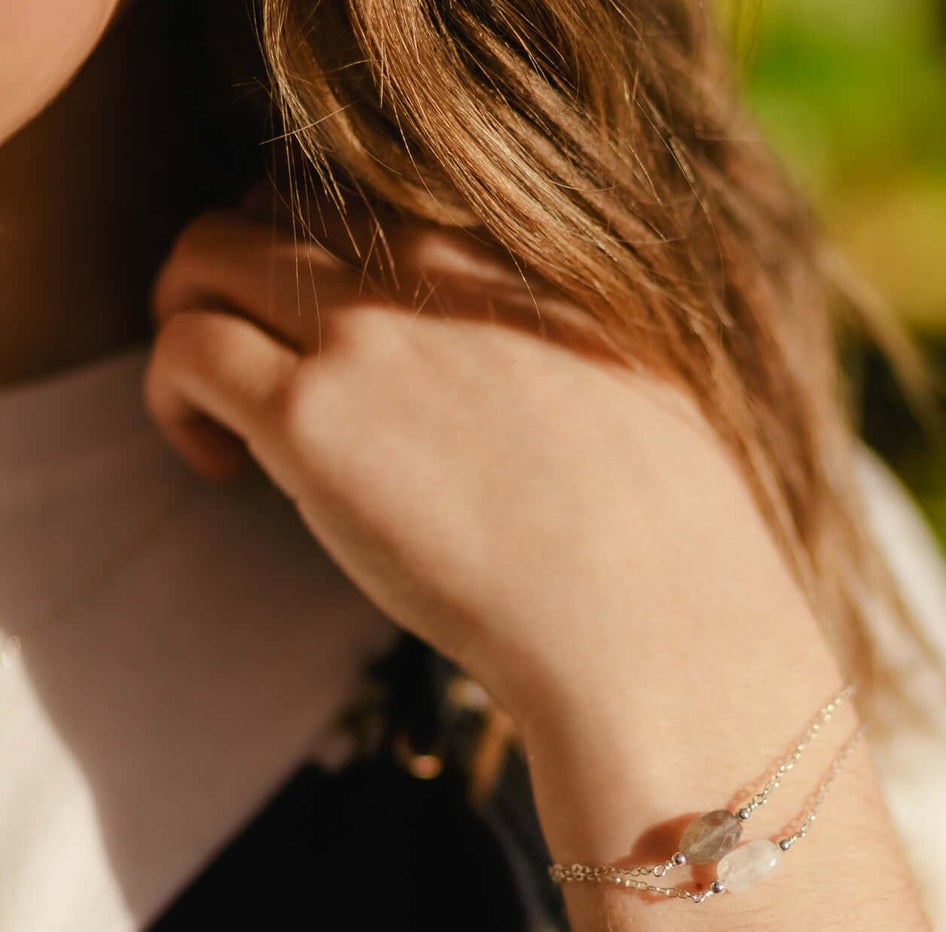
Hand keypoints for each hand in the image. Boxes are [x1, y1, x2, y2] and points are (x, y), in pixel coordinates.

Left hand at [144, 196, 831, 736]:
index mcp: (524, 262)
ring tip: (222, 412)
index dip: (337, 262)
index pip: (381, 199)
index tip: (344, 342)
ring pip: (207, 251)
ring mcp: (372, 334)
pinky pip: (184, 351)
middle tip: (259, 361)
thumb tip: (530, 390)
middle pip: (284, 203)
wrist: (653, 622)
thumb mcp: (653, 401)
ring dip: (190, 315)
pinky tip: (221, 464)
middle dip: (245, 273)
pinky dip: (173, 397)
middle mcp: (439, 271)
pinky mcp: (314, 417)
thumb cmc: (674, 552)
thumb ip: (577, 355)